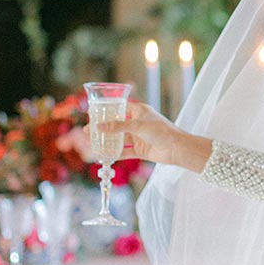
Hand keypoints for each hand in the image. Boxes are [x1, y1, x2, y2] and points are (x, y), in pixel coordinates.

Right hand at [91, 101, 211, 172]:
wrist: (177, 148)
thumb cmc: (161, 131)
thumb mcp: (137, 126)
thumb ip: (118, 127)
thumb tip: (98, 127)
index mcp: (140, 111)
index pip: (120, 109)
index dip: (107, 112)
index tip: (92, 115)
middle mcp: (138, 123)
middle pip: (117, 125)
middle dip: (103, 129)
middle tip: (86, 132)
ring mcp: (139, 137)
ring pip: (119, 139)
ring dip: (107, 142)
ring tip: (91, 144)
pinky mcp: (141, 150)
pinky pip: (125, 151)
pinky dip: (115, 153)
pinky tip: (103, 155)